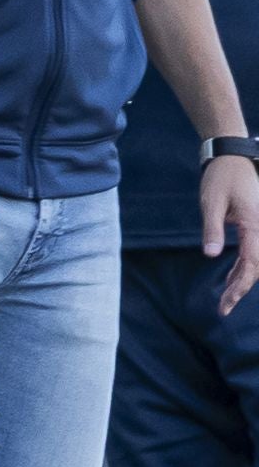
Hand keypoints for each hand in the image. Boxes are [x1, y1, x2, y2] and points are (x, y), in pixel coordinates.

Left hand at [203, 155, 258, 314]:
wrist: (231, 157)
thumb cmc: (220, 178)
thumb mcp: (211, 203)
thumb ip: (212, 229)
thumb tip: (211, 255)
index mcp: (255, 223)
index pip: (252, 262)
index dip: (241, 286)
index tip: (226, 302)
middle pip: (257, 266)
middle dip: (241, 288)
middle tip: (222, 309)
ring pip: (257, 261)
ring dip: (242, 280)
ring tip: (225, 300)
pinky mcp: (255, 224)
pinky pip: (253, 251)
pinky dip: (242, 267)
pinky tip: (231, 280)